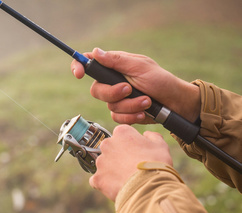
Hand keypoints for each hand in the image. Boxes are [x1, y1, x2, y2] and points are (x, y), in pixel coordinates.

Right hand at [71, 48, 200, 123]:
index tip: (79, 74)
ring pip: (109, 106)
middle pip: (96, 90)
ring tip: (146, 101)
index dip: (79, 67)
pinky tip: (144, 112)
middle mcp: (112, 82)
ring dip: (130, 105)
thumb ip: (117, 60)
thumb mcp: (140, 67)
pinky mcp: (122, 113)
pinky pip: (117, 117)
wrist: (175, 104)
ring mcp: (117, 99)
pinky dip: (131, 116)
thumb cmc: (161, 81)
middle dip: (113, 93)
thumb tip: (95, 52)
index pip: (90, 64)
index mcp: (115, 66)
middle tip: (130, 89)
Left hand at [91, 125, 172, 200]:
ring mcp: (100, 161)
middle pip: (111, 149)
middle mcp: (107, 144)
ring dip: (112, 170)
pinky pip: (99, 180)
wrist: (149, 188)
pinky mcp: (97, 178)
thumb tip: (147, 134)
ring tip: (127, 178)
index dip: (131, 145)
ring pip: (104, 164)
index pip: (122, 135)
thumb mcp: (161, 145)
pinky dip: (106, 184)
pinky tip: (118, 187)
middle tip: (132, 166)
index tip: (137, 153)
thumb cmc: (156, 164)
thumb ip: (152, 136)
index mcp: (121, 132)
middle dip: (119, 156)